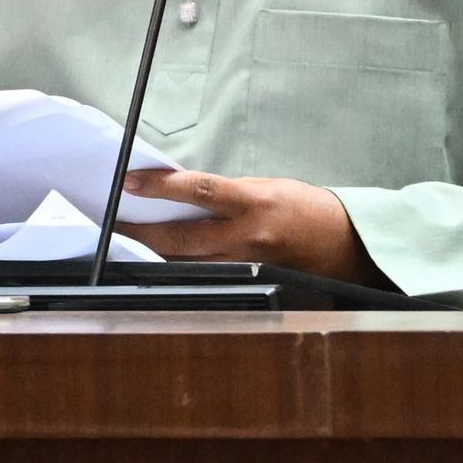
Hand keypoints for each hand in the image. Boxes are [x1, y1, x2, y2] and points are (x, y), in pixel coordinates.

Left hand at [117, 169, 384, 285]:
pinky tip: (164, 265)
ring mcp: (248, 264)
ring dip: (156, 257)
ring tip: (130, 245)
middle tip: (116, 224)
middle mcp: (248, 236)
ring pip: (189, 265)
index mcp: (254, 202)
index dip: (161, 187)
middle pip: (183, 239)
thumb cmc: (306, 209)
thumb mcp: (267, 187)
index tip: (130, 182)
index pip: (199, 190)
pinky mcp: (250, 281)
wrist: (346, 244)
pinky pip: (208, 277)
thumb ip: (229, 195)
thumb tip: (187, 196)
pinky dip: (183, 270)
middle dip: (144, 232)